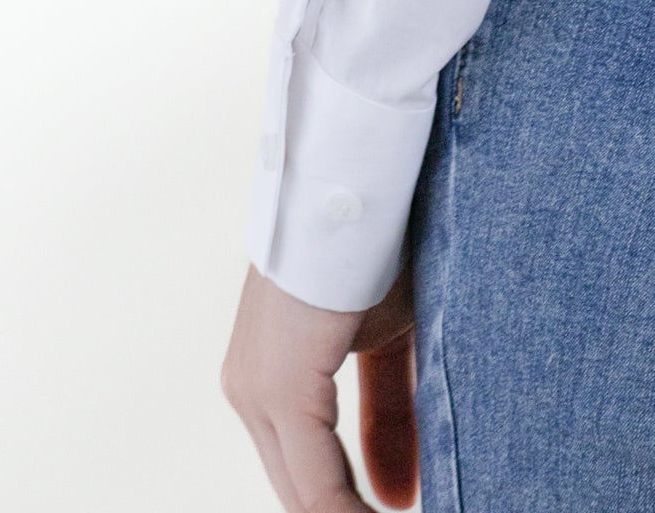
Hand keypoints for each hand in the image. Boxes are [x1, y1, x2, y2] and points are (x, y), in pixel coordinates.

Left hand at [222, 261, 417, 508]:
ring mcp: (256, 392)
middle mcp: (251, 392)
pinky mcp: (278, 390)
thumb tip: (403, 494)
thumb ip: (392, 418)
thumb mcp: (393, 343)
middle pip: (304, 490)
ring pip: (305, 495)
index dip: (353, 506)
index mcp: (272, 378)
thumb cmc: (385, 243)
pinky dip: (350, 512)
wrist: (367, 176)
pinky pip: (315, 486)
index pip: (311, 472)